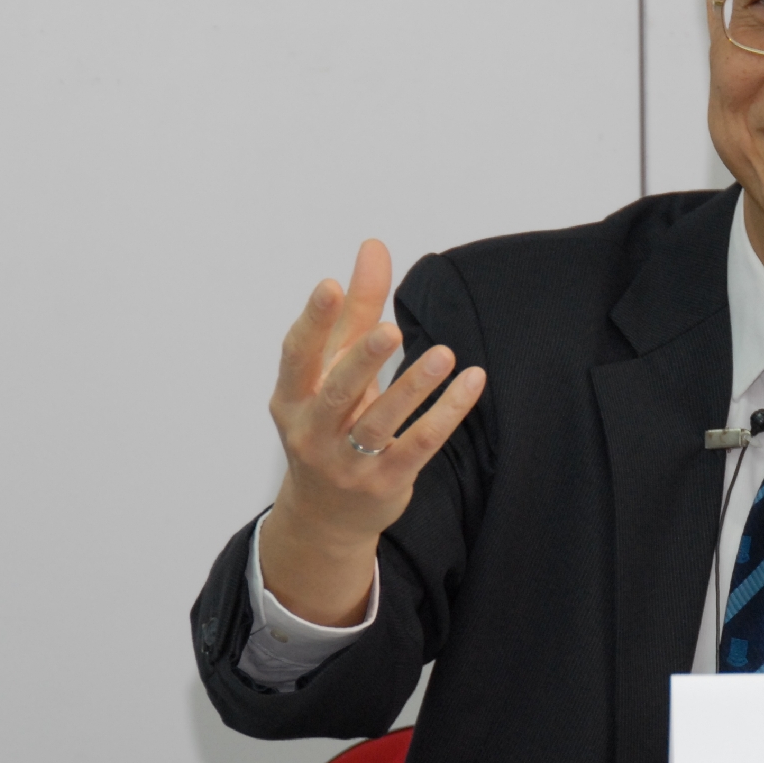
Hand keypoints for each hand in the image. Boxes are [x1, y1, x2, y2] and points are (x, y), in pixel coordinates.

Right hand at [258, 240, 485, 625]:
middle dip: (362, 360)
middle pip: (337, 391)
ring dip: (413, 387)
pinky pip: (418, 444)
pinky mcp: (384, 481)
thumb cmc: (331, 424)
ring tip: (445, 354)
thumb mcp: (335, 369)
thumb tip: (373, 247)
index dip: (312, 322)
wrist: (327, 515)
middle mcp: (313, 431)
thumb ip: (356, 309)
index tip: (329, 286)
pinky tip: (471, 382)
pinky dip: (446, 413)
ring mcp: (347, 461)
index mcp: (292, 398)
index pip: (297, 355)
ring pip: (380, 422)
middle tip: (390, 330)